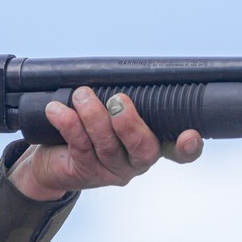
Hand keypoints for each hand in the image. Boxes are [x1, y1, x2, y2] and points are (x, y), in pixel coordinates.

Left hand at [7, 87, 202, 200]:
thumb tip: (122, 69)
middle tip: (117, 100)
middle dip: (130, 124)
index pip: (178, 152)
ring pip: (107, 146)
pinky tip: (57, 110)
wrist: (52, 158)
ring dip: (93, 116)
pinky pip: (79, 146)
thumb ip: (122, 97)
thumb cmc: (88, 126)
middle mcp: (135, 162)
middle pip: (143, 150)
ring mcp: (111, 171)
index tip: (189, 135)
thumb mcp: (110, 111)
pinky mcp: (84, 172)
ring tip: (81, 94)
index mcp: (151, 145)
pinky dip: (68, 124)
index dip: (189, 148)